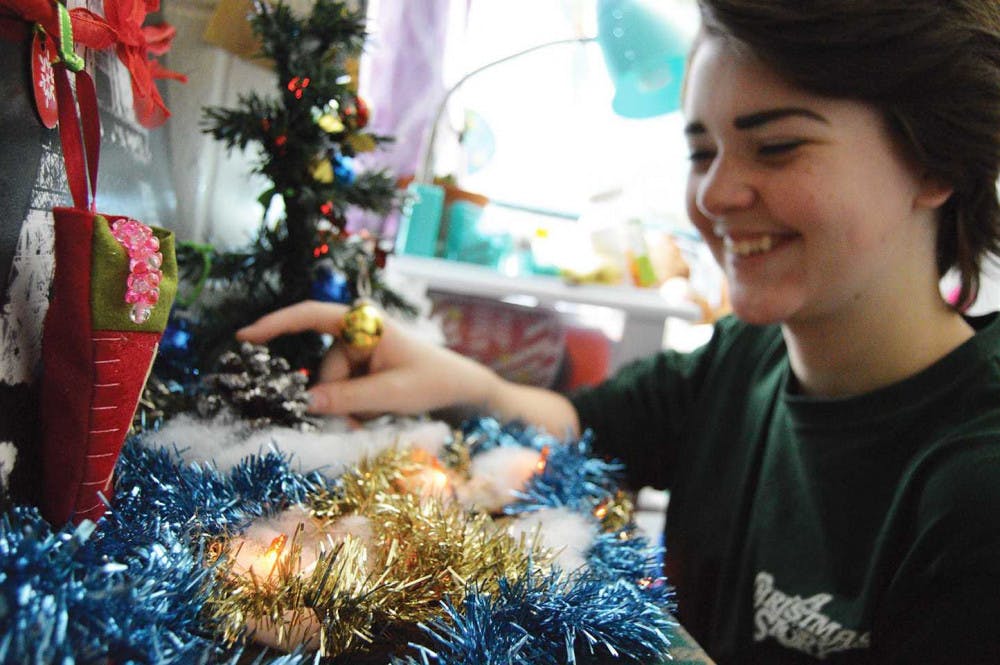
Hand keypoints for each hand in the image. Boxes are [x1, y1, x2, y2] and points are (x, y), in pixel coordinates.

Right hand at [236, 301, 497, 416]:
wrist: (458, 386)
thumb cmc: (432, 380)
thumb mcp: (392, 393)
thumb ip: (349, 397)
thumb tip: (307, 402)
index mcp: (365, 323)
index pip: (312, 315)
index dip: (276, 324)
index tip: (245, 337)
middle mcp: (357, 332)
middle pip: (324, 369)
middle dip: (339, 398)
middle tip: (364, 419)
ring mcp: (358, 351)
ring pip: (332, 387)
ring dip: (351, 407)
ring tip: (382, 411)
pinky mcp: (360, 368)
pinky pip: (343, 392)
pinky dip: (356, 407)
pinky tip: (379, 409)